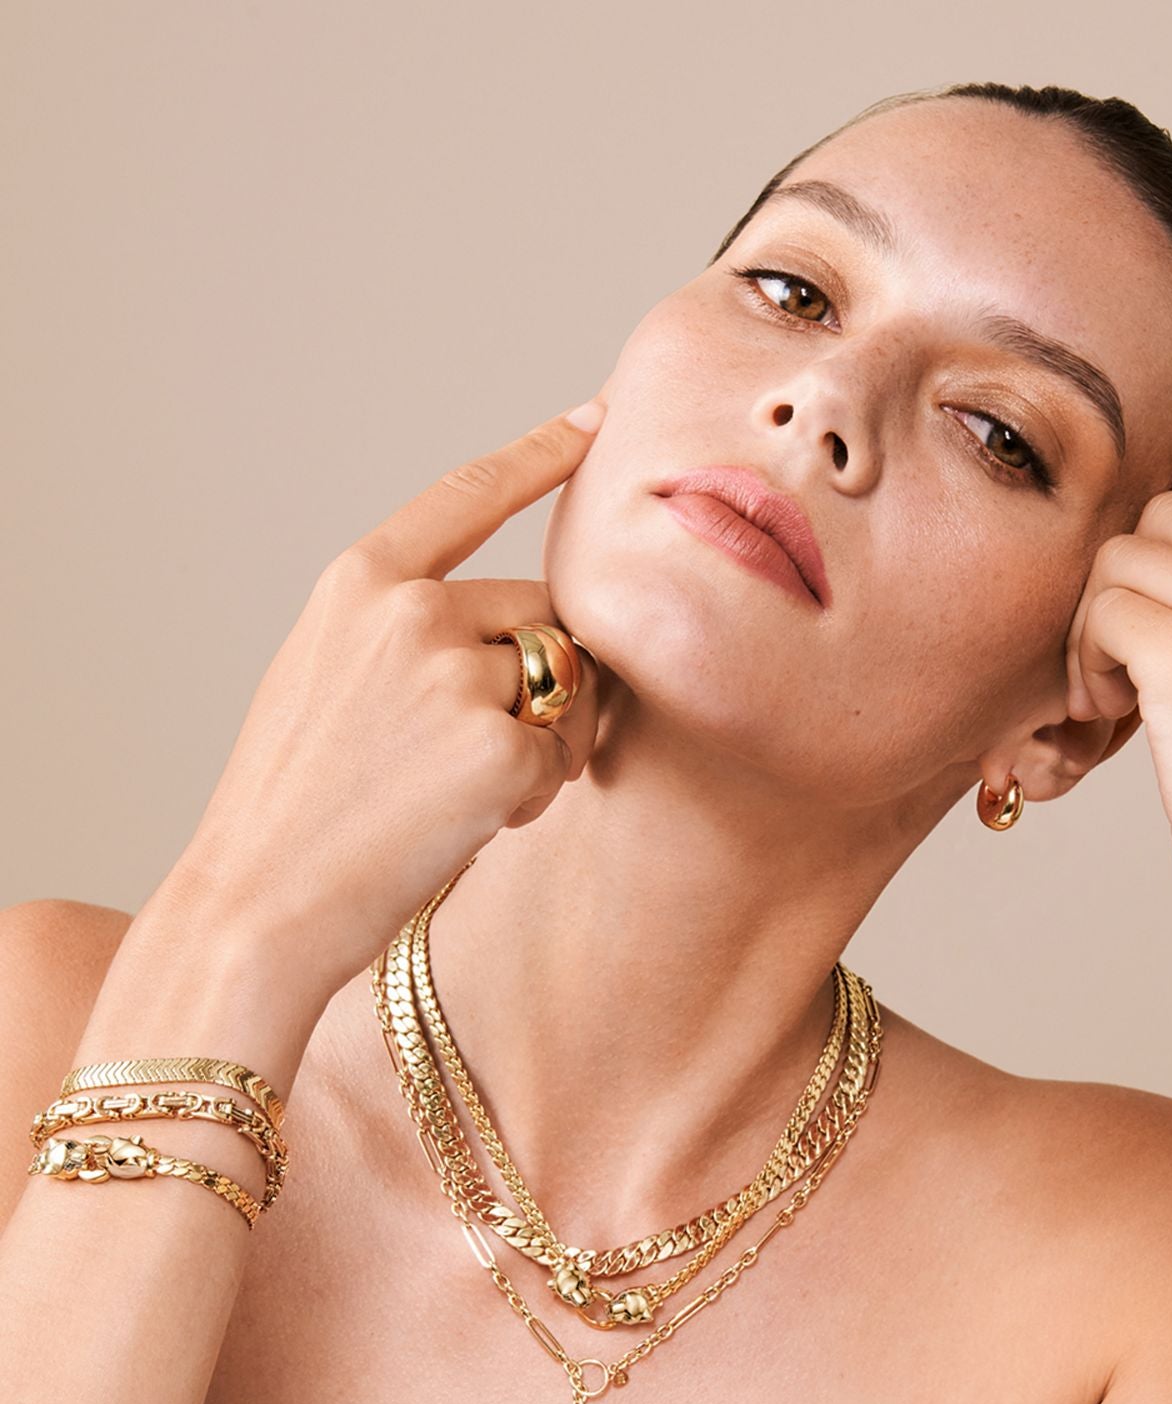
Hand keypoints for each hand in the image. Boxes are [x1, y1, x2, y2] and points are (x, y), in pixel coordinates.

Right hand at [168, 400, 607, 1007]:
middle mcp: (411, 610)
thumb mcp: (326, 680)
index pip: (468, 494)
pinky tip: (469, 824)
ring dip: (547, 740)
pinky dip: (536, 797)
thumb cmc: (294, 807)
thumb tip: (512, 632)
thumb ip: (406, 633)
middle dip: (541, 679)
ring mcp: (456, 674)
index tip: (597, 417)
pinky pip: (564, 757)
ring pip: (568, 685)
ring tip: (461, 794)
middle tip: (476, 755)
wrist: (259, 903)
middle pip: (545, 613)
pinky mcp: (499, 746)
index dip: (542, 454)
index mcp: (360, 584)